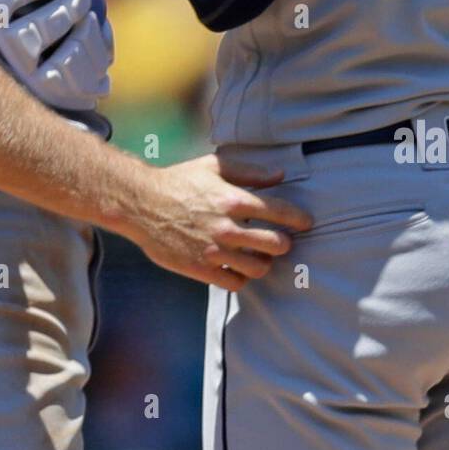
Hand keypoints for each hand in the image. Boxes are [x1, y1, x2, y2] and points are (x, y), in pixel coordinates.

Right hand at [127, 153, 312, 290]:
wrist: (142, 204)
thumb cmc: (179, 181)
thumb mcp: (214, 166)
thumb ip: (249, 171)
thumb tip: (280, 175)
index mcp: (233, 199)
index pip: (280, 212)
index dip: (299, 219)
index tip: (306, 223)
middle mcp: (227, 227)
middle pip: (276, 244)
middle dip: (283, 243)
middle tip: (280, 241)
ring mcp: (215, 250)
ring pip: (259, 268)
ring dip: (264, 262)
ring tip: (258, 256)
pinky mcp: (201, 269)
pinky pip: (235, 283)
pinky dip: (242, 277)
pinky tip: (237, 267)